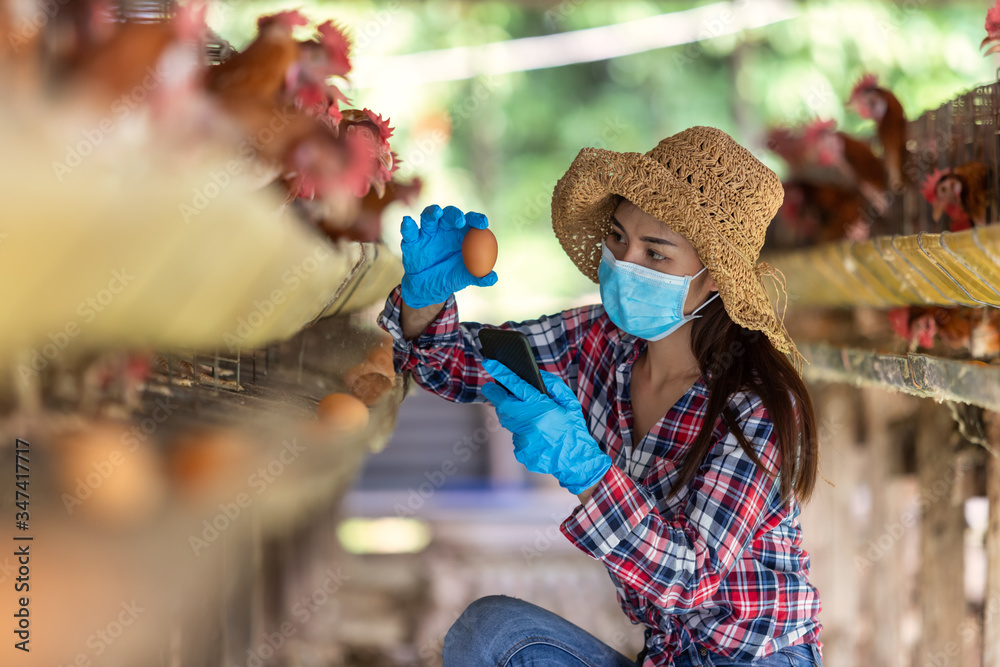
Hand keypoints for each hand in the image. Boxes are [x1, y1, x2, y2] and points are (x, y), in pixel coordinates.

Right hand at [399, 204, 497, 308]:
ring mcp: (427, 233)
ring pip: (429, 217)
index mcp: (460, 234)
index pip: (469, 222)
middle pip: (449, 215)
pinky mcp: (411, 241)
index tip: (483, 224)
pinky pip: (409, 231)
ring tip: (436, 214)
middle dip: (454, 215)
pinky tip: (408, 222)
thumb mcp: (465, 278)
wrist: (428, 288)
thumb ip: (479, 276)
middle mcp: (444, 229)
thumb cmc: (450, 276)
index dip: (476, 219)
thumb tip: (493, 277)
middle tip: (460, 221)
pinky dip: (407, 226)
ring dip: (432, 213)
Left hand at [481, 359, 611, 494]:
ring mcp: (523, 439)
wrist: (577, 460)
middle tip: (489, 387)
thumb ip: (553, 385)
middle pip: (502, 403)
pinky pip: (515, 437)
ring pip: (508, 421)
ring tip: (525, 414)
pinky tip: (535, 436)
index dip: (500, 372)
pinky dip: (522, 433)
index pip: (516, 385)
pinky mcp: (521, 451)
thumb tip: (536, 374)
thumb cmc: (574, 428)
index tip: (488, 363)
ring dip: (511, 414)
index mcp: (542, 408)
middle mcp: (529, 423)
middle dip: (493, 393)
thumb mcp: (570, 402)